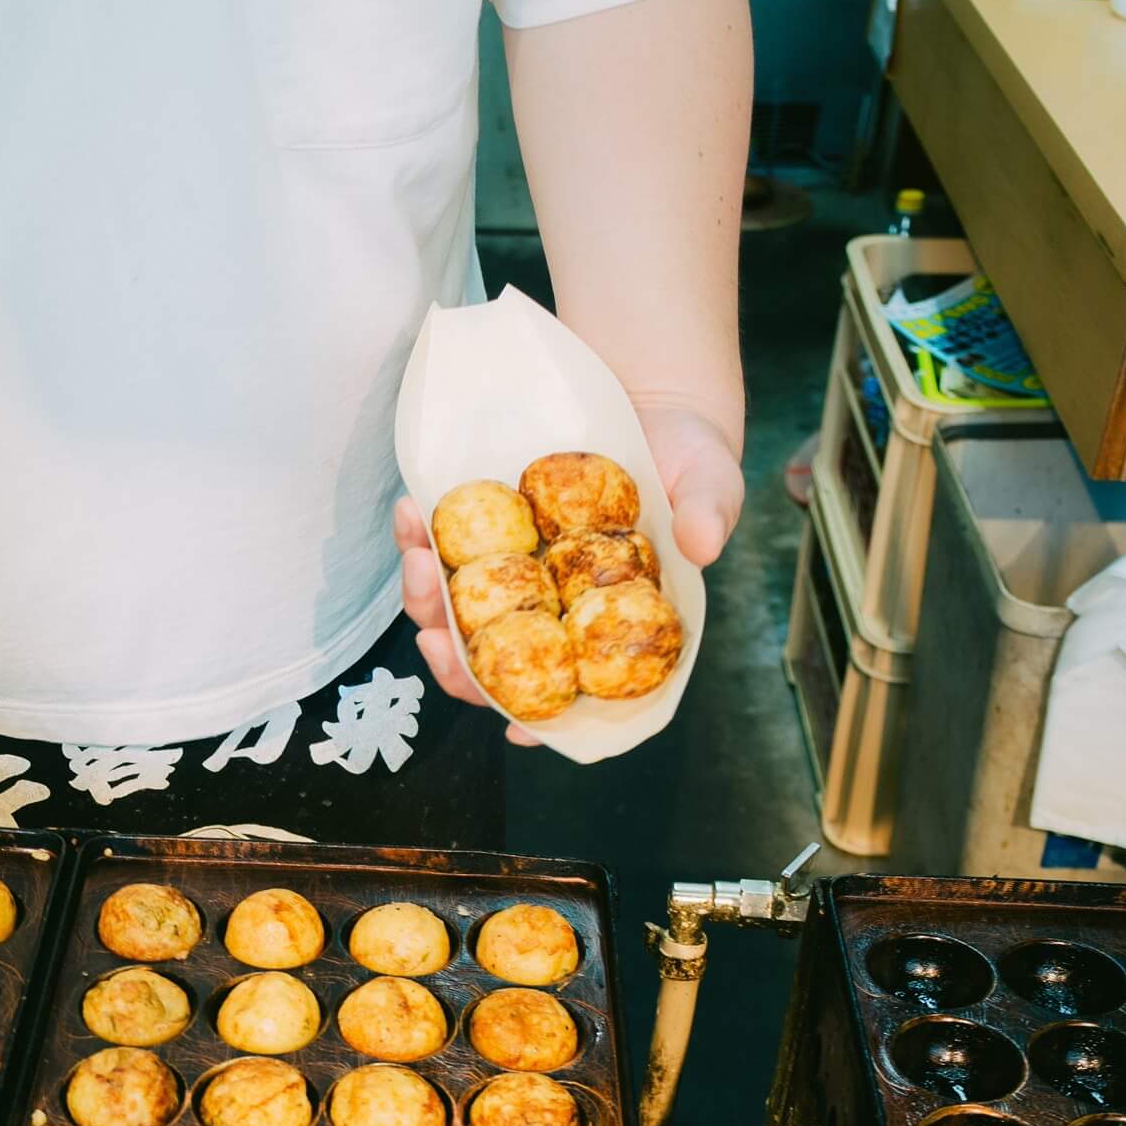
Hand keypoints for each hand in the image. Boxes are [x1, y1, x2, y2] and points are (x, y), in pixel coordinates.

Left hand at [395, 398, 744, 729]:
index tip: (514, 727)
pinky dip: (422, 537)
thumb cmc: (689, 456)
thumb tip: (703, 546)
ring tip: (415, 559)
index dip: (546, 719)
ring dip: (426, 601)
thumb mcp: (712, 479)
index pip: (582, 691)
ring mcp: (520, 576)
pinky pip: (446, 551)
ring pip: (461, 615)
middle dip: (460, 665)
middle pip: (503, 665)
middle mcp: (562, 612)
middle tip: (436, 641)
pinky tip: (412, 512)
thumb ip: (711, 512)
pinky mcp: (491, 535)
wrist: (648, 397)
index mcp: (615, 627)